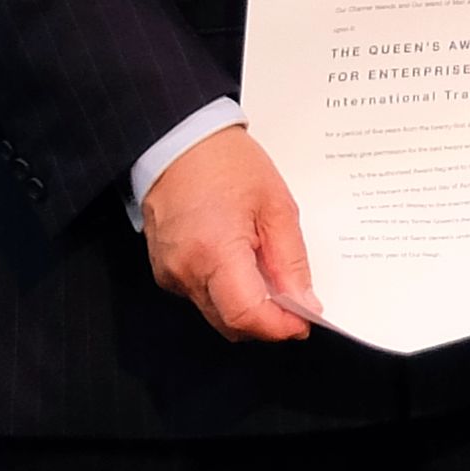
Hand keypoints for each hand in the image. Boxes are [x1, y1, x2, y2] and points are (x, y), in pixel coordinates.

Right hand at [139, 127, 316, 342]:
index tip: (305, 322)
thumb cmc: (227, 164)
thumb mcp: (276, 206)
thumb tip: (304, 303)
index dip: (279, 327)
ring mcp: (169, 274)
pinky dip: (227, 292)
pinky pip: (201, 296)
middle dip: (267, 323)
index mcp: (214, 253)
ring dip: (247, 308)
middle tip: (297, 303)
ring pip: (216, 314)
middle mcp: (185, 272)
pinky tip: (244, 265)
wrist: (179, 143)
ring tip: (271, 275)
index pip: (247, 316)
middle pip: (231, 324)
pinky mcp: (164, 271)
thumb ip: (291, 260)